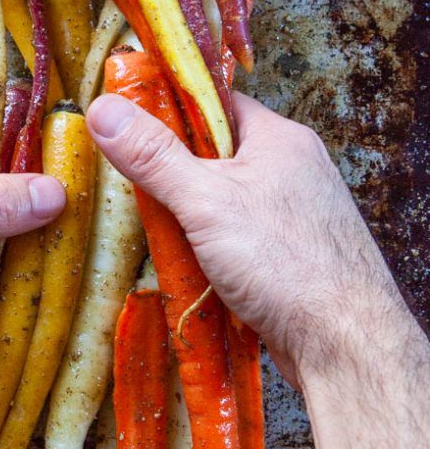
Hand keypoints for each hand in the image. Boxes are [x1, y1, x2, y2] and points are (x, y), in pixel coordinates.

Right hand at [87, 90, 405, 388]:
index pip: (216, 104)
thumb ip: (154, 156)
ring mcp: (298, 214)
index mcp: (281, 138)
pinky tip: (195, 266)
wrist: (345, 344)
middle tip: (139, 188)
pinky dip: (215, 248)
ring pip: (229, 200)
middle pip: (219, 154)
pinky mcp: (295, 254)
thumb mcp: (206, 201)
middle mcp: (295, 169)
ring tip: (164, 233)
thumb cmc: (284, 263)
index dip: (172, 111)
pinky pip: (243, 236)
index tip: (131, 127)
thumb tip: (104, 110)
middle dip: (177, 173)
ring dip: (194, 217)